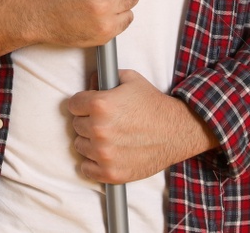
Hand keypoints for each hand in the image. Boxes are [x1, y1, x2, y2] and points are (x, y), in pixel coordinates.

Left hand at [66, 69, 216, 183]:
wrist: (177, 131)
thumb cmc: (153, 105)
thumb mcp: (129, 79)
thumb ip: (105, 78)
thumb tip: (90, 82)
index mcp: (100, 104)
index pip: (72, 104)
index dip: (82, 104)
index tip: (89, 107)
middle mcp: (99, 129)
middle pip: (76, 125)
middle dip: (87, 121)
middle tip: (104, 122)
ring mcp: (104, 153)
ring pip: (80, 146)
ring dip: (90, 142)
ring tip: (108, 137)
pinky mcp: (111, 172)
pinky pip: (86, 169)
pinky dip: (93, 163)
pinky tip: (106, 154)